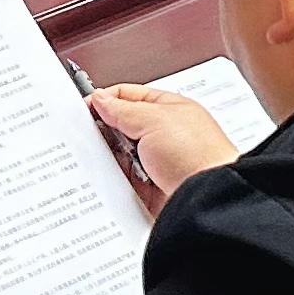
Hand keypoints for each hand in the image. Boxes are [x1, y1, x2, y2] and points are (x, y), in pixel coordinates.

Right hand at [89, 82, 238, 205]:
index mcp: (168, 109)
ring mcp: (157, 163)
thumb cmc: (198, 155)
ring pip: (120, 157)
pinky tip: (107, 181)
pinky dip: (114, 182)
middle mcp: (164, 135)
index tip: (83, 109)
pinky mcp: (150, 189)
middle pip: (122, 127)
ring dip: (111, 158)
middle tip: (89, 135)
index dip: (104, 100)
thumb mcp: (154, 120)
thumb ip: (123, 109)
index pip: (128, 96)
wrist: (210, 199)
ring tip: (102, 158)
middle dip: (105, 131)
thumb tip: (101, 99)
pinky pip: (123, 182)